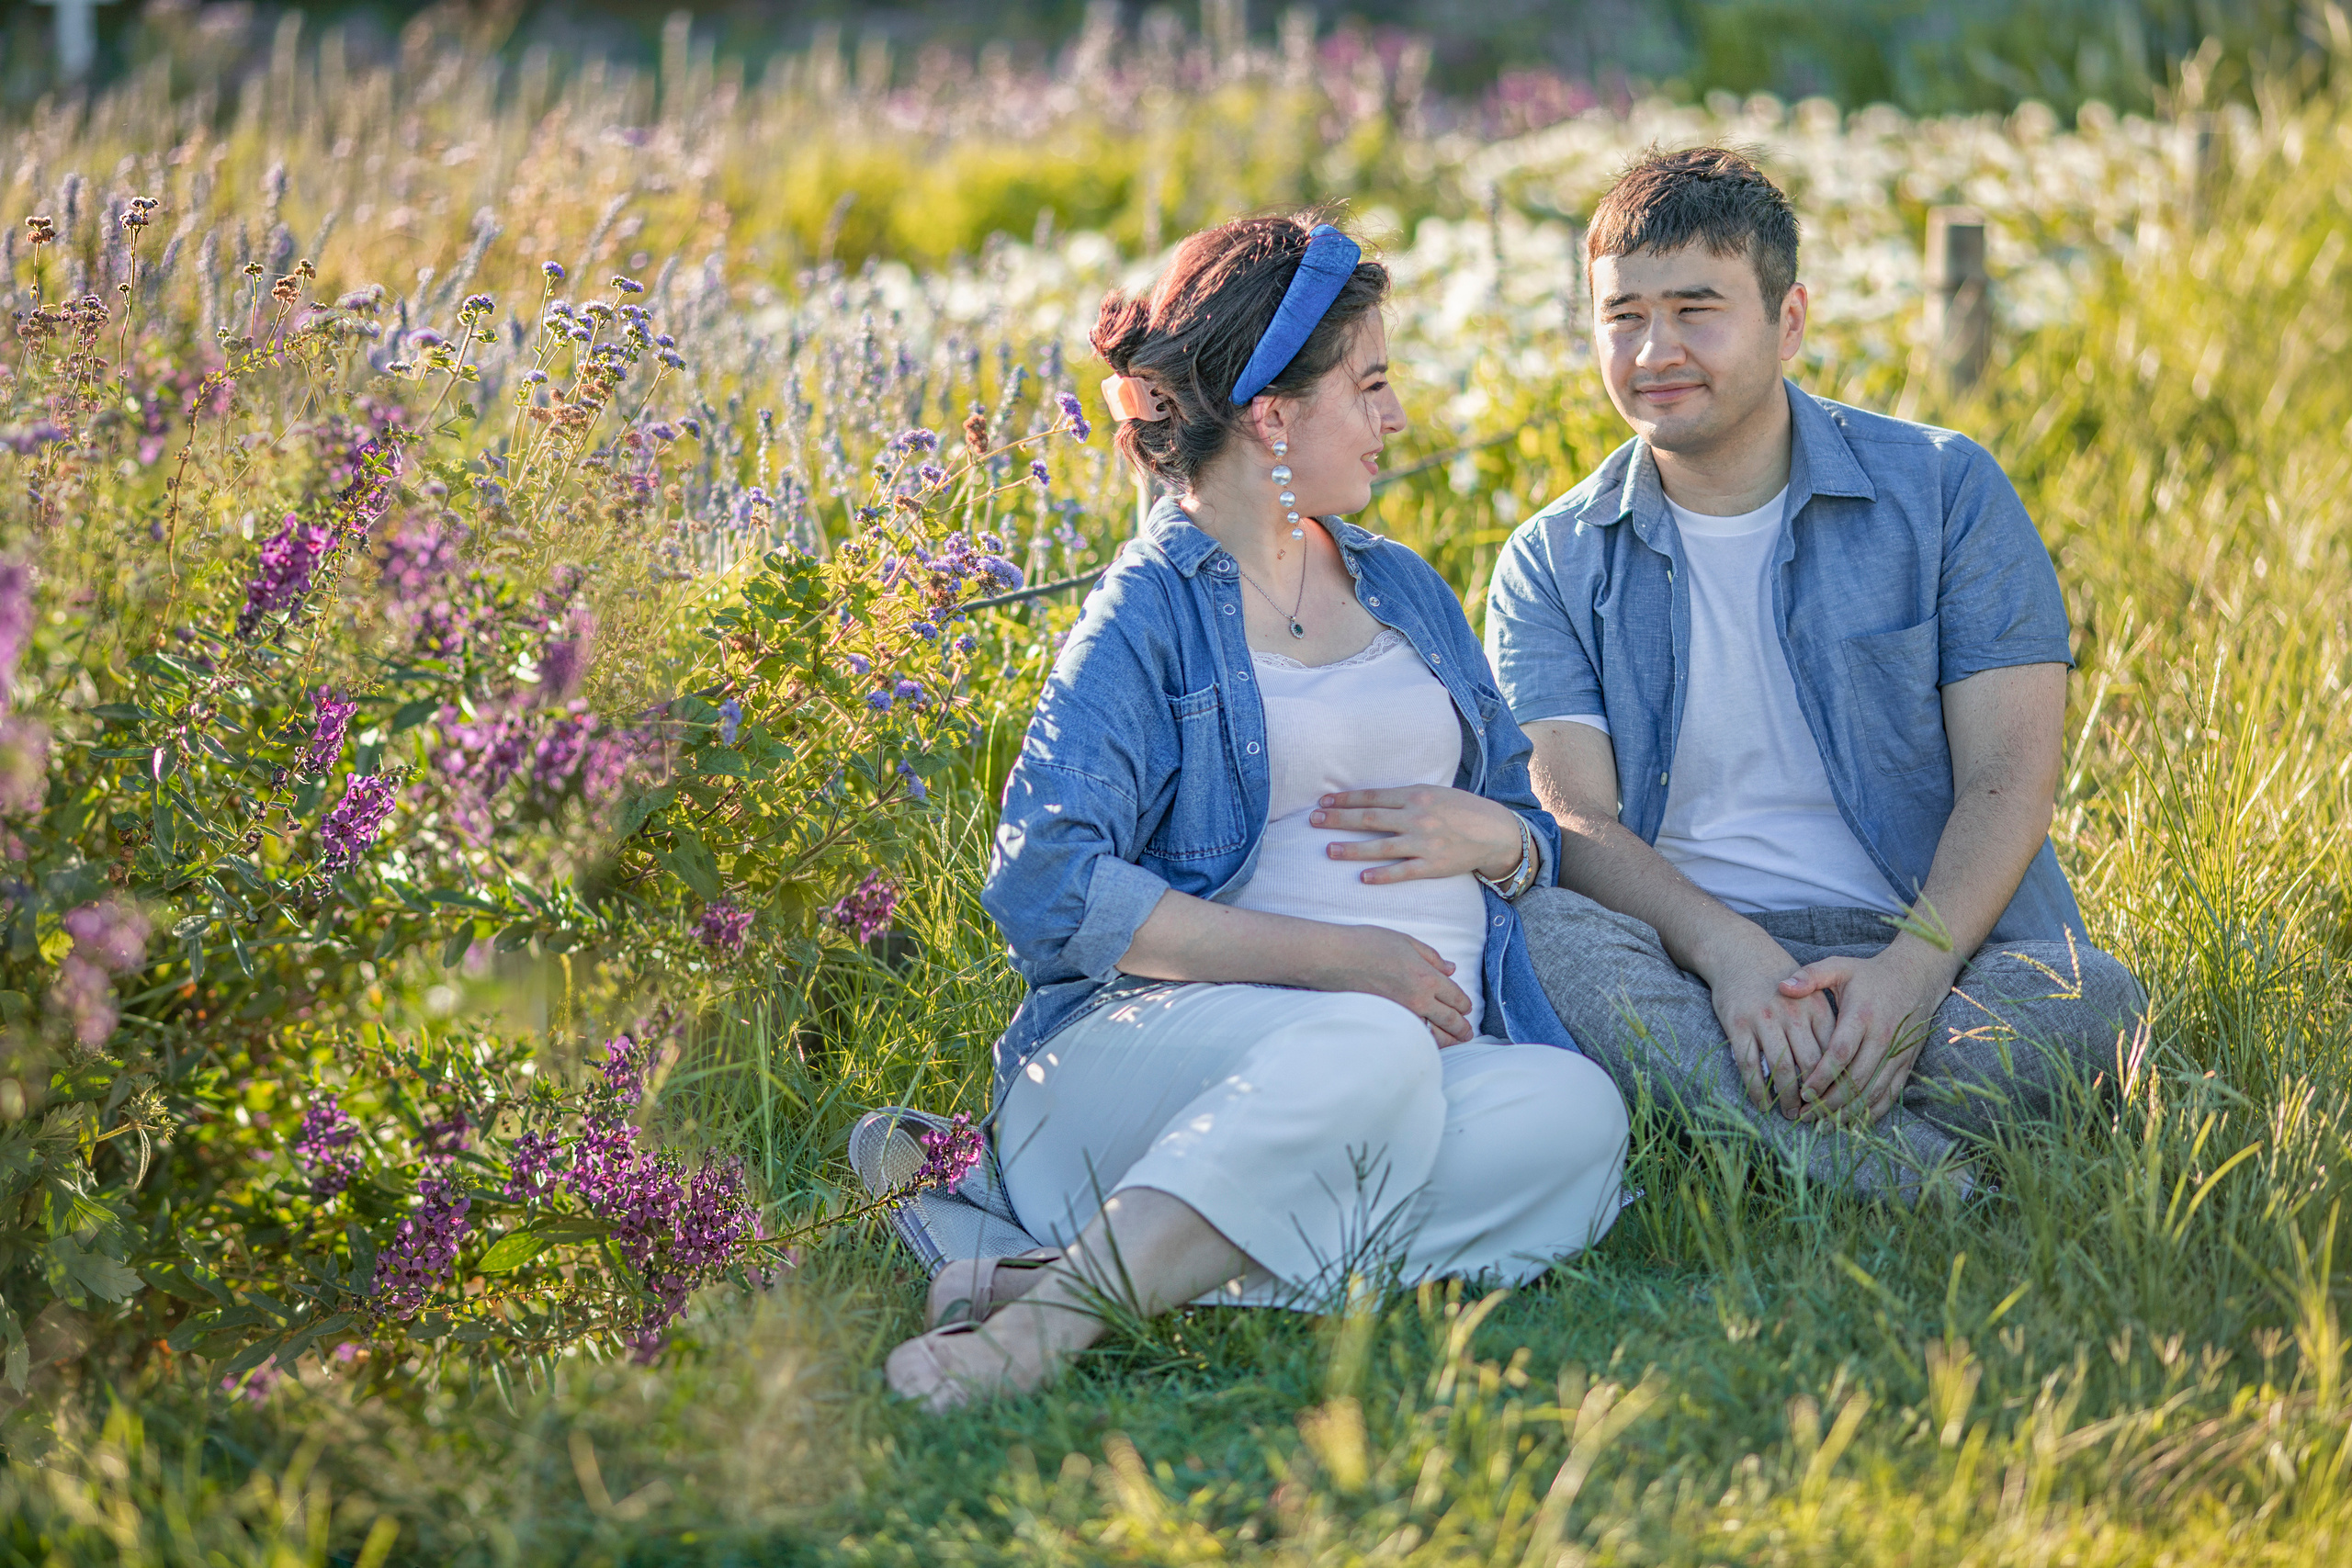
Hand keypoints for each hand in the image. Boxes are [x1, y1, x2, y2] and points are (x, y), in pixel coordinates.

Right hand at [1309, 924, 1476, 1045]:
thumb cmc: (1367, 944)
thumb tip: (1451, 969)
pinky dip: (1424, 1041)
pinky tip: (1427, 1042)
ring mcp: (1402, 1015)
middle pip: (1450, 1021)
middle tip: (1467, 1034)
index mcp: (1427, 977)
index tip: (1466, 1008)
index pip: (1456, 997)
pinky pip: (1412, 1036)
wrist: (1334, 958)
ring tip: (1454, 1042)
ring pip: (1433, 1035)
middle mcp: (1419, 1000)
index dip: (1464, 1004)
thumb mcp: (1405, 941)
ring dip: (1447, 1040)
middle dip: (1462, 1028)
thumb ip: (1432, 957)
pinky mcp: (1386, 1022)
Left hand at [1311, 787, 1526, 884]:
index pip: (1372, 797)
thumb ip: (1405, 798)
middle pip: (1369, 818)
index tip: (1324, 801)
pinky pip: (1402, 872)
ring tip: (1328, 850)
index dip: (1346, 799)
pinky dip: (1382, 875)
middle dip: (1339, 819)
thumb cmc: (1461, 810)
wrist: (1495, 832)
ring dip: (1351, 848)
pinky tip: (1362, 877)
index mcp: (1416, 795)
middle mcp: (1417, 817)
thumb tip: (1372, 800)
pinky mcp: (1433, 866)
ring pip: (1380, 846)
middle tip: (1314, 819)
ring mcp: (1424, 843)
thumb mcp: (1434, 793)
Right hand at [1701, 934, 1833, 1118]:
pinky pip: (1749, 1065)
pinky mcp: (1738, 1026)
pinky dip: (1757, 1090)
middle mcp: (1792, 1014)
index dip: (1838, 1081)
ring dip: (1787, 1098)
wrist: (1739, 953)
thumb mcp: (1813, 992)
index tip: (1840, 1101)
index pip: (1833, 1052)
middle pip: (1810, 1065)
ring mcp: (1763, 1020)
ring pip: (1781, 1069)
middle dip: (1816, 1096)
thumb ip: (1827, 1024)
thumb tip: (1843, 1066)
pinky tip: (1762, 1104)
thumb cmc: (1780, 978)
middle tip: (1817, 1115)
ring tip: (1791, 1114)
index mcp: (1815, 1008)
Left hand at [1781, 943, 1959, 1121]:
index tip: (1802, 1092)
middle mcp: (1883, 1038)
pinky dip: (1872, 1112)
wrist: (1917, 977)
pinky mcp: (1906, 1064)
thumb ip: (1809, 976)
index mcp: (1862, 1016)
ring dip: (1848, 1111)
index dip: (1821, 1076)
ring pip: (1873, 1091)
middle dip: (1829, 1101)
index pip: (1840, 1054)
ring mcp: (1897, 1053)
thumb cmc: (1870, 974)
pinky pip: (1890, 1094)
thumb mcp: (1839, 967)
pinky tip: (1852, 1123)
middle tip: (1805, 1115)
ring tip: (1823, 1125)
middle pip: (1856, 1079)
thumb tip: (1781, 986)